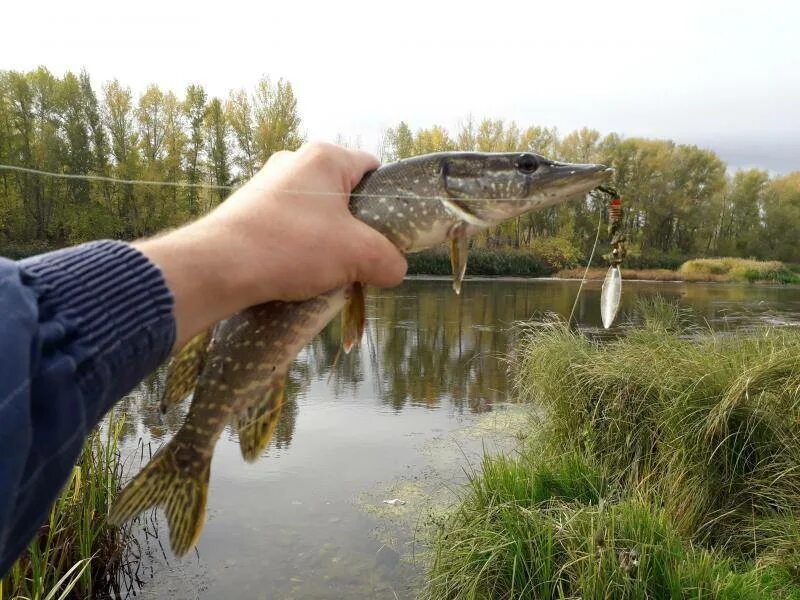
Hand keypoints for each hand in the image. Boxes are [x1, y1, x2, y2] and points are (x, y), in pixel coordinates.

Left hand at [134, 142, 406, 346]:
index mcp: (325, 157)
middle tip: (360, 256)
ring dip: (326, 239)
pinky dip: (298, 246)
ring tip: (327, 271)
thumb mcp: (358, 256)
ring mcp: (267, 185)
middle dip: (355, 225)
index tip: (388, 230)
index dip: (386, 197)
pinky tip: (297, 273)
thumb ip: (389, 260)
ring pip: (314, 212)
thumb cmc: (293, 247)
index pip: (372, 166)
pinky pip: (288, 225)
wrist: (218, 267)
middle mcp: (294, 162)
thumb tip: (394, 270)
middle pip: (343, 192)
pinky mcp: (247, 209)